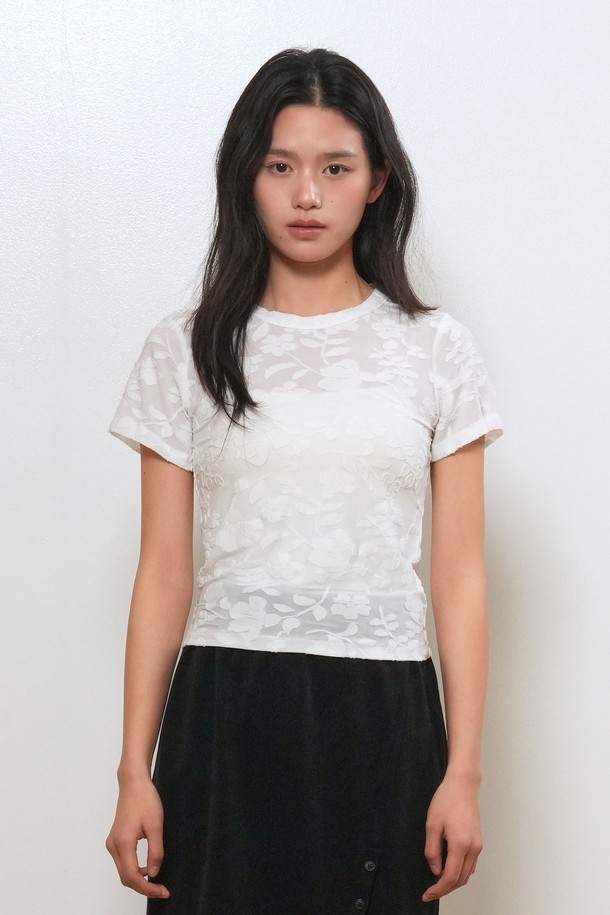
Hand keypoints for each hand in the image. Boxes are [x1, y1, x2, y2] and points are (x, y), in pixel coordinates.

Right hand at [105, 776, 168, 898]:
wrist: (133, 783)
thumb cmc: (144, 799)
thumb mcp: (156, 825)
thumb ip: (155, 851)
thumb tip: (154, 873)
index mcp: (123, 843)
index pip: (133, 876)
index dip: (148, 888)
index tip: (162, 891)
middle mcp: (114, 845)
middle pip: (126, 877)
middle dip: (144, 887)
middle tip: (161, 890)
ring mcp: (112, 842)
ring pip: (123, 871)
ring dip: (139, 879)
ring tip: (156, 880)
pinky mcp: (115, 839)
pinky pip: (123, 862)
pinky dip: (134, 869)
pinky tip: (148, 867)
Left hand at [422, 772, 482, 902]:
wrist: (463, 785)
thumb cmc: (447, 800)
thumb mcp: (432, 824)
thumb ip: (432, 850)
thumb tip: (435, 870)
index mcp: (460, 844)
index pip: (449, 877)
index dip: (438, 889)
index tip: (427, 894)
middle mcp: (472, 848)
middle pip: (460, 880)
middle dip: (445, 889)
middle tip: (430, 892)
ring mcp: (478, 845)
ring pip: (467, 874)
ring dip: (453, 882)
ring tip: (437, 883)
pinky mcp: (478, 841)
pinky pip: (471, 864)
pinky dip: (460, 872)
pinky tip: (449, 870)